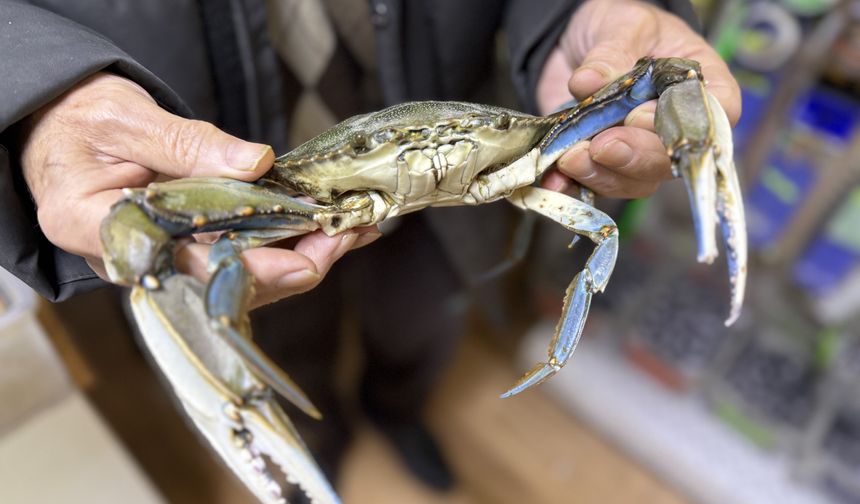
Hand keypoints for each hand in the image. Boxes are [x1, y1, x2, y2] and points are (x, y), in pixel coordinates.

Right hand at [20, 72, 379, 306]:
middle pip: (227, 282)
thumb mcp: (125, 120)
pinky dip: (290, 239)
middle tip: (350, 233)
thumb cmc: (79, 125)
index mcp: (102, 232)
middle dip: (297, 262)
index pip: (184, 266)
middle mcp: (141, 261)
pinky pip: (246, 255)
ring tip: (357, 227)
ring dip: (305, 253)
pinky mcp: (193, 250)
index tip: (304, 260)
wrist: (61, 133)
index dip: (250, 269)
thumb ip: (186, 144)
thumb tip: (256, 163)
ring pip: (245, 275)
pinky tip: (332, 226)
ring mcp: (170, 260)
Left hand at [537, 0, 740, 198]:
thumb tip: (590, 81)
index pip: (713, 116)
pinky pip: (593, 185)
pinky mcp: (603, 163)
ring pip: (632, 181)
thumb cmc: (621, 28)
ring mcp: (639, 150)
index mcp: (698, 86)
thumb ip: (611, 53)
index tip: (639, 116)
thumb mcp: (622, 25)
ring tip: (571, 158)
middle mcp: (673, 128)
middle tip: (602, 145)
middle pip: (669, 160)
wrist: (578, 42)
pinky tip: (553, 178)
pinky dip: (572, 185)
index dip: (680, 126)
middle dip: (634, 157)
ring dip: (601, 175)